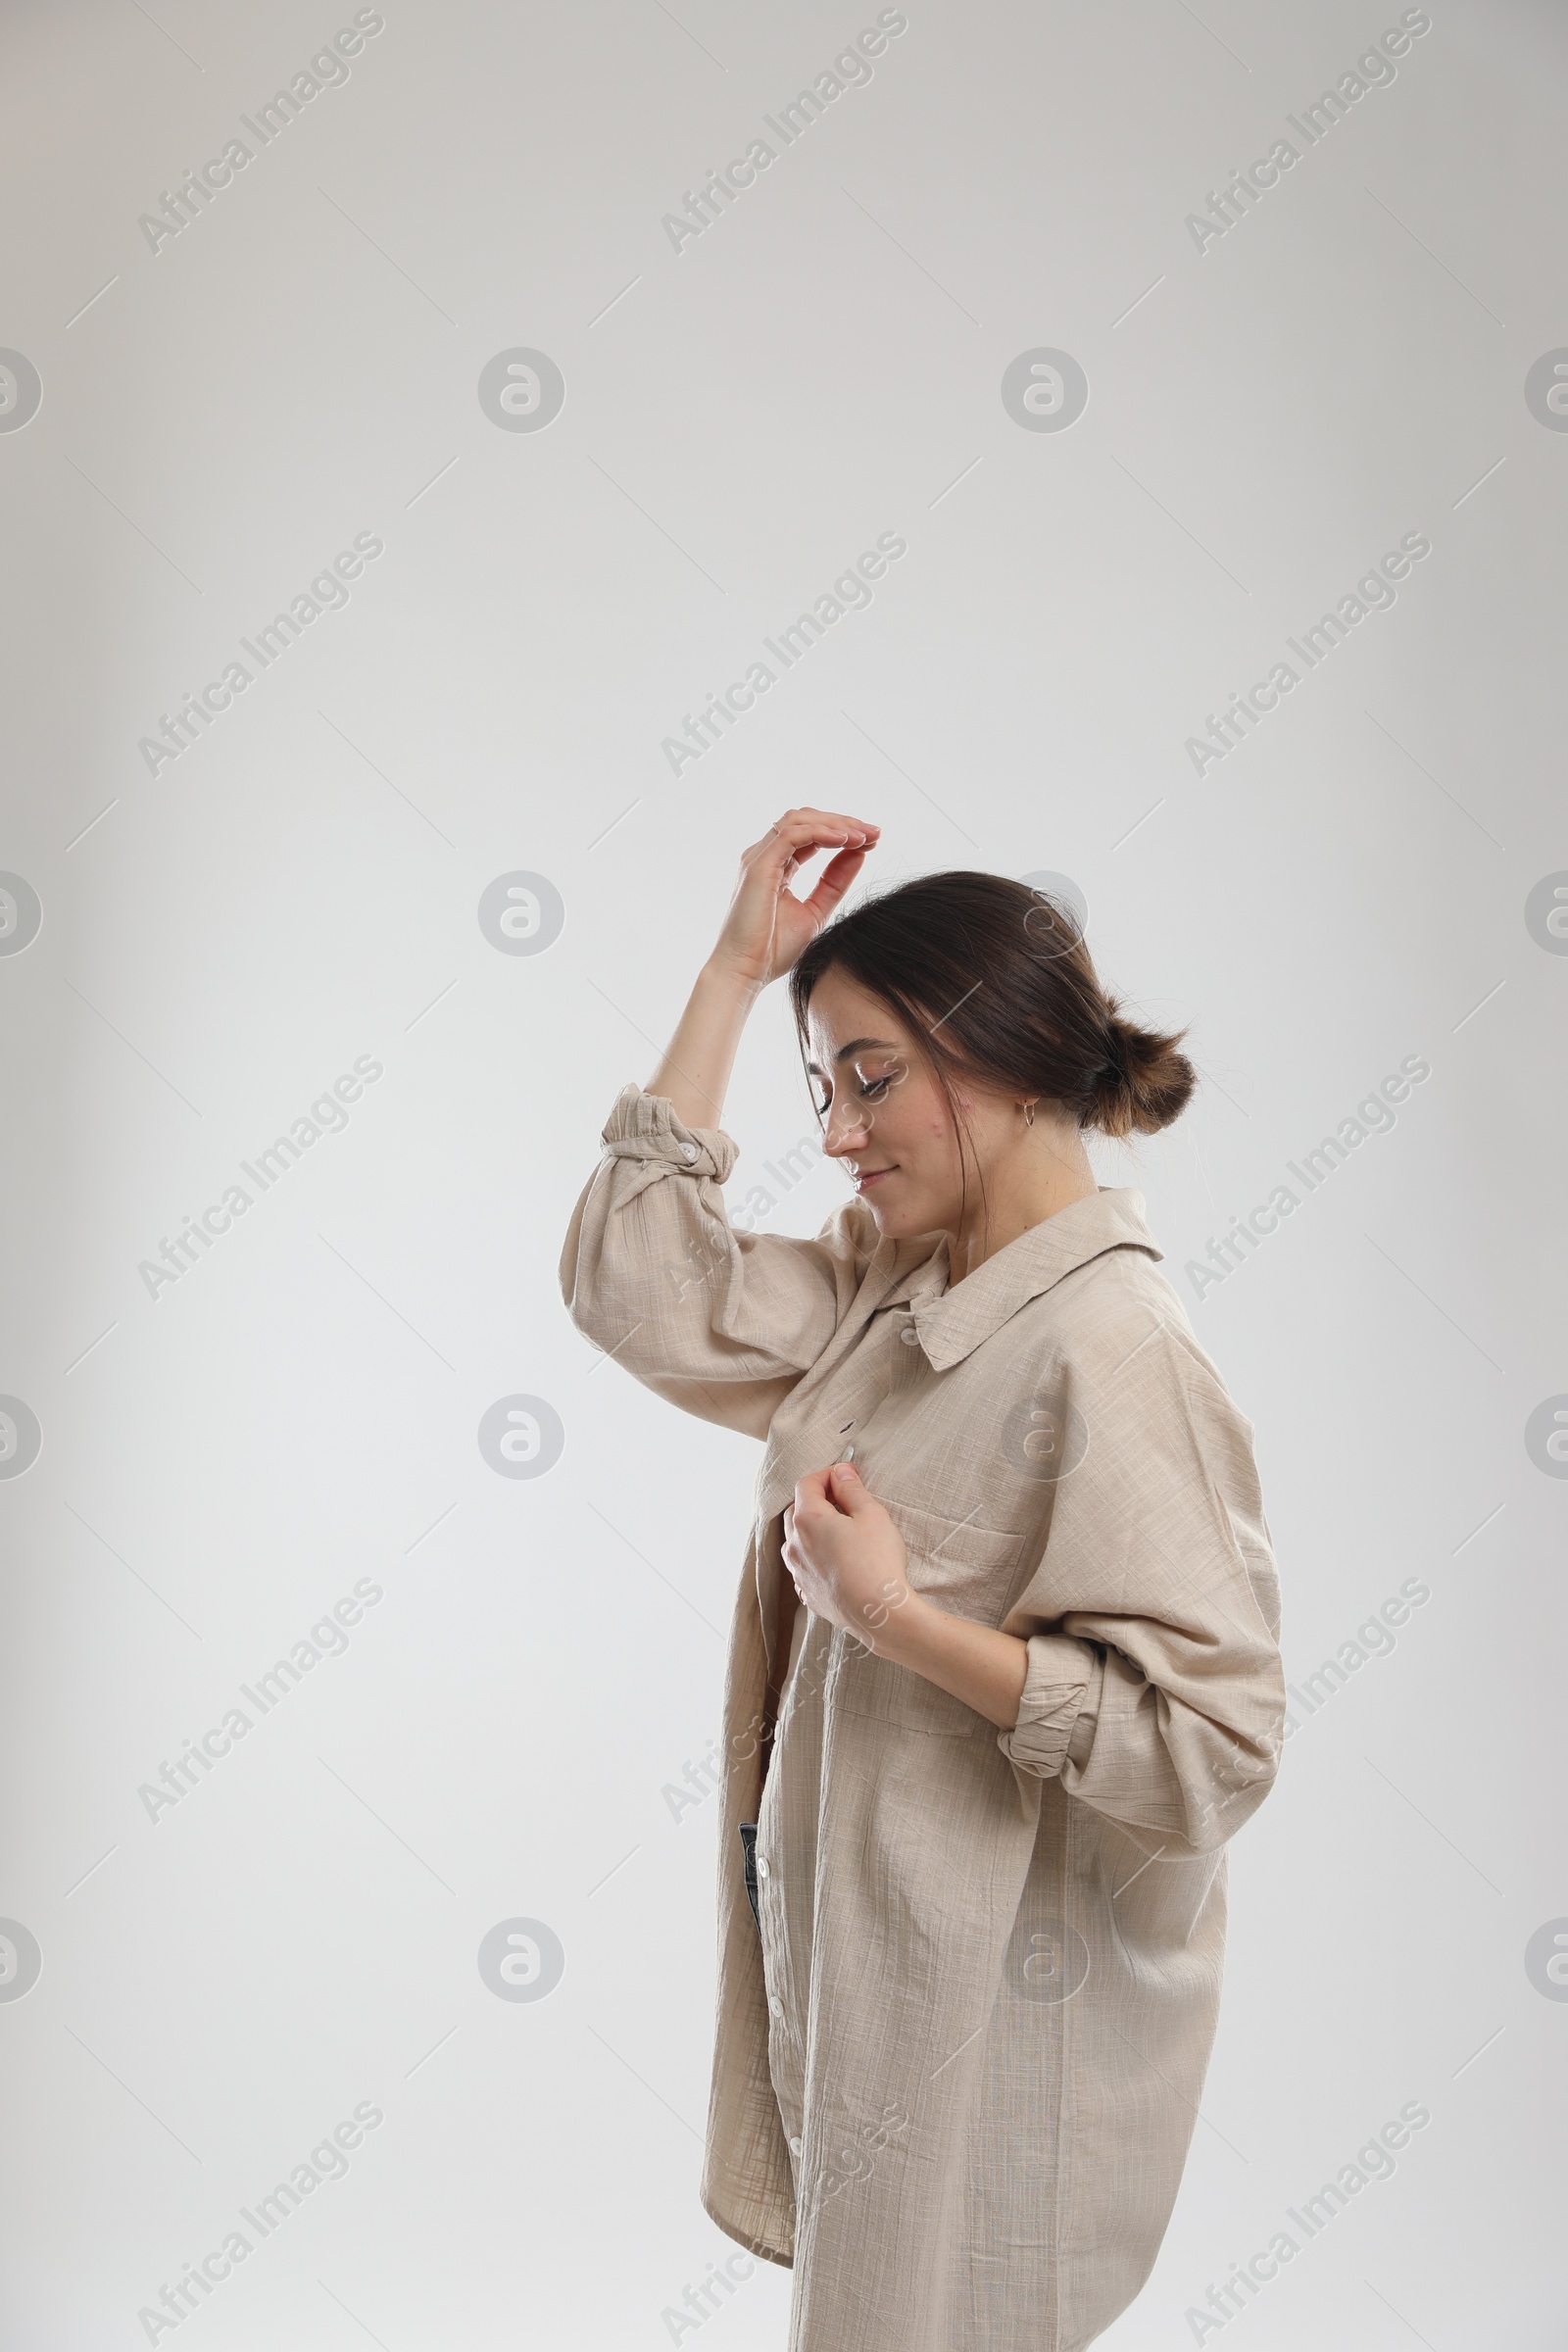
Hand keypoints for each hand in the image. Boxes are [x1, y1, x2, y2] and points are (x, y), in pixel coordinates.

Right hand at [710, 807, 879, 988]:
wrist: (745, 972)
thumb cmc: (772, 950)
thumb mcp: (815, 911)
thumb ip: (834, 883)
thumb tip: (859, 854)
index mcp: (777, 866)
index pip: (811, 835)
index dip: (842, 832)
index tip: (872, 840)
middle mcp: (765, 856)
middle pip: (806, 820)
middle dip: (843, 822)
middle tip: (875, 833)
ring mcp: (759, 859)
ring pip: (798, 820)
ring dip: (835, 824)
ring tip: (863, 836)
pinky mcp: (758, 866)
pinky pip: (792, 835)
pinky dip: (820, 833)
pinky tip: (845, 840)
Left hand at [782, 1461, 912, 1652]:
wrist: (880, 1614)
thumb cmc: (877, 1562)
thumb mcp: (871, 1514)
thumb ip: (851, 1489)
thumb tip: (840, 1472)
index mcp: (807, 1519)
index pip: (806, 1484)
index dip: (826, 1474)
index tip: (847, 1475)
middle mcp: (794, 1545)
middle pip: (797, 1510)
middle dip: (817, 1500)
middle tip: (845, 1500)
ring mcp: (798, 1572)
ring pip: (797, 1540)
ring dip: (813, 1529)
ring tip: (842, 1531)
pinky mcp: (807, 1593)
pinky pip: (804, 1566)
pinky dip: (815, 1556)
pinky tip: (837, 1560)